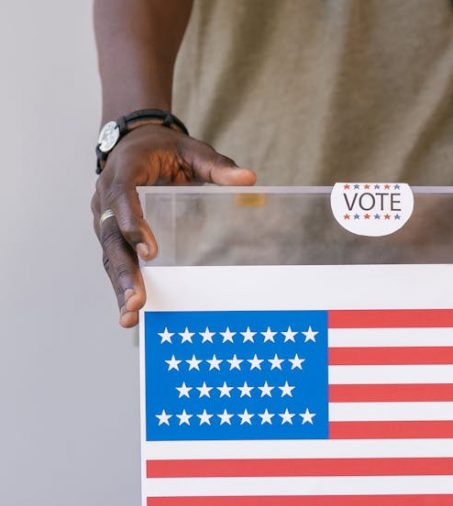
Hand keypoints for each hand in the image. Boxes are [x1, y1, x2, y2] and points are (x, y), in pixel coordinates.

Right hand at [91, 124, 255, 326]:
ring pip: (109, 255)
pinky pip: (114, 261)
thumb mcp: (192, 150)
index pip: (122, 199)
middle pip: (110, 238)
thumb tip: (248, 180)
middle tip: (137, 300)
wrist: (135, 144)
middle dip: (124, 271)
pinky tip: (130, 311)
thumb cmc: (165, 149)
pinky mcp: (111, 235)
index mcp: (123, 172)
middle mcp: (105, 199)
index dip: (133, 224)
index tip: (150, 252)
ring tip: (131, 315)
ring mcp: (104, 219)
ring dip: (120, 286)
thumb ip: (217, 165)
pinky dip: (121, 285)